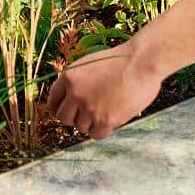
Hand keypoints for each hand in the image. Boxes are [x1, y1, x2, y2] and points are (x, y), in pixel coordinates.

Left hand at [42, 45, 162, 139]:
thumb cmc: (122, 60)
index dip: (58, 107)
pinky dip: (101, 130)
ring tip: (104, 112)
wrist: (142, 62)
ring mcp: (89, 108)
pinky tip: (109, 121)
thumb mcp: (91, 63)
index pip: (53, 99)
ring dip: (90, 123)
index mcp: (70, 76)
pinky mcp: (105, 120)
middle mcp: (75, 93)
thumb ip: (79, 80)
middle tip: (85, 115)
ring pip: (80, 127)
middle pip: (63, 117)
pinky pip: (95, 134)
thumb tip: (72, 99)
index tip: (65, 112)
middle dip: (73, 117)